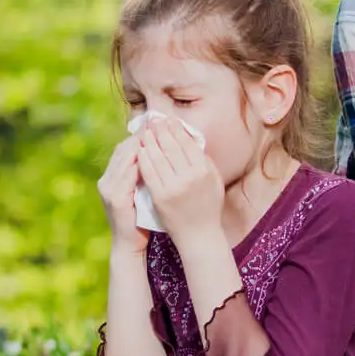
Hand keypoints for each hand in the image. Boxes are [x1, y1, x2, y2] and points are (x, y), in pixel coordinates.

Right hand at [97, 136, 149, 257]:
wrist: (130, 244)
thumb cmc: (141, 217)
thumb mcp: (143, 190)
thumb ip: (147, 173)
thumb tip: (166, 151)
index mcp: (113, 176)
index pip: (126, 147)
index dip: (142, 135)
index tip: (160, 125)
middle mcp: (107, 180)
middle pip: (124, 149)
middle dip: (143, 136)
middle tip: (161, 125)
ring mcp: (109, 189)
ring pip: (124, 159)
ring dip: (142, 146)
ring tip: (159, 136)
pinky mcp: (115, 199)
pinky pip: (127, 176)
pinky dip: (140, 164)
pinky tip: (154, 158)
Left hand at [135, 116, 225, 246]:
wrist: (199, 235)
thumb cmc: (209, 207)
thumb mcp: (214, 182)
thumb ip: (206, 161)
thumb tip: (193, 140)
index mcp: (204, 171)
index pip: (188, 143)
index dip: (177, 129)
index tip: (170, 120)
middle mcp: (189, 177)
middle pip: (171, 147)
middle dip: (161, 130)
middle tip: (154, 120)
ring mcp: (173, 187)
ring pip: (158, 157)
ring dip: (150, 141)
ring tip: (145, 132)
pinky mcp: (160, 196)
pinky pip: (149, 173)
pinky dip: (144, 159)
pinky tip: (140, 150)